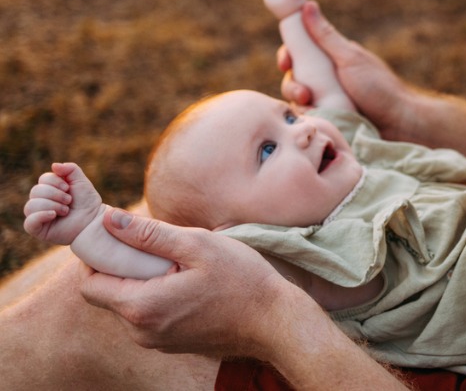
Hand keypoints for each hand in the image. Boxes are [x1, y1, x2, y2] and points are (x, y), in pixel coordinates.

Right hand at [24, 162, 102, 245]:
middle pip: (35, 191)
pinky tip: (53, 215)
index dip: (55, 182)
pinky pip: (29, 222)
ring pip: (30, 206)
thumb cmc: (87, 202)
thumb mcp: (81, 181)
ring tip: (66, 210)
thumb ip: (70, 169)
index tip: (68, 188)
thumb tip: (54, 165)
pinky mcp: (38, 229)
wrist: (93, 221)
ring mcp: (38, 216)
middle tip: (69, 201)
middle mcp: (40, 201)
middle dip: (55, 194)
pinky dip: (41, 216)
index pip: (43, 179)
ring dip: (52, 205)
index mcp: (49, 189)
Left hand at [80, 208, 300, 358]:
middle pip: (109, 294)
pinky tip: (191, 283)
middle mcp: (141, 331)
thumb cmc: (242, 281)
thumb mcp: (197, 246)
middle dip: (124, 268)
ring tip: (181, 266)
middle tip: (159, 248)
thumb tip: (109, 220)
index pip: (90, 284)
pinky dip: (159, 296)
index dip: (98, 258)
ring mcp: (157, 341)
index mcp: (141, 307)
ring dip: (144, 282)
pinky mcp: (172, 344)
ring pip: (130, 305)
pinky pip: (150, 316)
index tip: (120, 238)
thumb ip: (149, 235)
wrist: (275, 322)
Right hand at [277, 1, 413, 136]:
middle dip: (293, 86)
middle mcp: (325, 79)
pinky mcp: (329, 120)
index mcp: (330, 60)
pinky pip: (309, 119)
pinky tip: (315, 123)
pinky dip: (309, 120)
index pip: (299, 53)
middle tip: (303, 94)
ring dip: (300, 105)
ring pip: (298, 101)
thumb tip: (307, 4)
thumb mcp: (349, 59)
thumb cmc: (379, 87)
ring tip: (313, 109)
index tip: (285, 62)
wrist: (400, 123)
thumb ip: (326, 36)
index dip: (287, 57)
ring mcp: (326, 101)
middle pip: (294, 79)